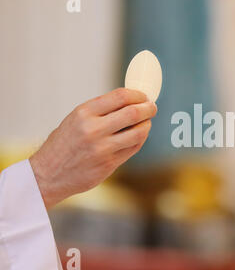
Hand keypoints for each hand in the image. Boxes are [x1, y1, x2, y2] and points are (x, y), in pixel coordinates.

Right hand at [29, 88, 156, 208]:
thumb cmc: (64, 144)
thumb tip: (130, 100)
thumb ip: (101, 110)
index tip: (144, 96)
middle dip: (148, 108)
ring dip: (147, 125)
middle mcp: (93, 129)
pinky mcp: (109, 164)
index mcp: (84, 113)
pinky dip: (140, 139)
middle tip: (152, 107)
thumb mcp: (75, 119)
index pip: (121, 96)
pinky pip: (133, 148)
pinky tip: (138, 136)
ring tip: (146, 122)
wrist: (47, 174)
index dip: (138, 94)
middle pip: (133, 113)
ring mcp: (102, 149)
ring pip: (138, 133)